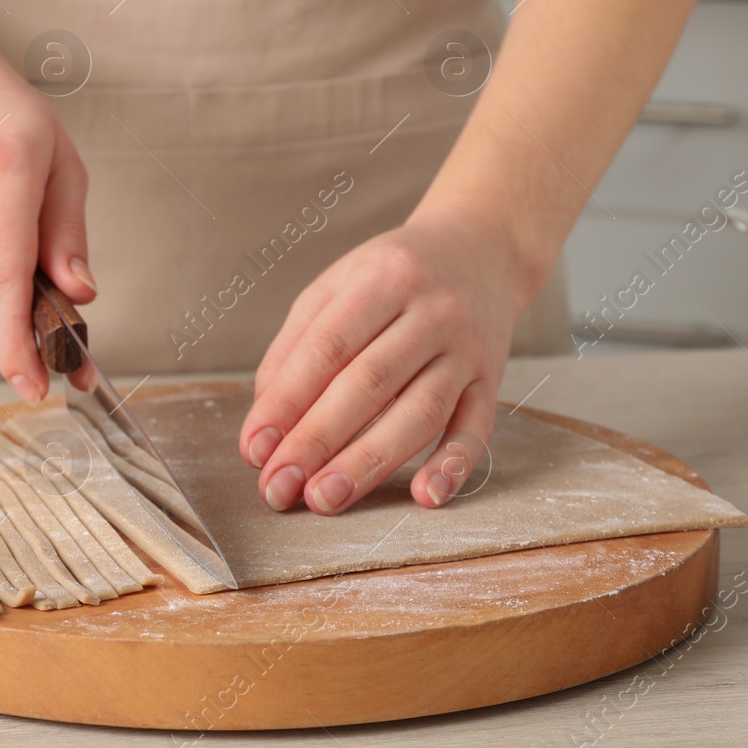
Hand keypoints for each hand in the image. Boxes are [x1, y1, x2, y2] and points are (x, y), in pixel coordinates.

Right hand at [0, 40, 94, 403]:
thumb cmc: (1, 113)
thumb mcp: (60, 158)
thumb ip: (69, 232)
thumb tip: (80, 296)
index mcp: (0, 175)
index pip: (1, 282)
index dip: (18, 346)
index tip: (38, 386)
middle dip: (15, 346)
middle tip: (54, 351)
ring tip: (21, 283)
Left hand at [238, 212, 529, 515]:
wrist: (483, 249)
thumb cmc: (396, 274)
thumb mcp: (339, 284)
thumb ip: (297, 344)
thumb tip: (266, 418)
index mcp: (384, 278)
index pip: (328, 347)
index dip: (287, 400)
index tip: (255, 447)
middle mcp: (432, 312)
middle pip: (370, 384)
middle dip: (318, 441)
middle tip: (280, 487)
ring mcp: (467, 349)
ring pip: (420, 413)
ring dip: (370, 462)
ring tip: (325, 498)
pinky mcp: (491, 381)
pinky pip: (477, 428)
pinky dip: (453, 465)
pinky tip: (426, 496)